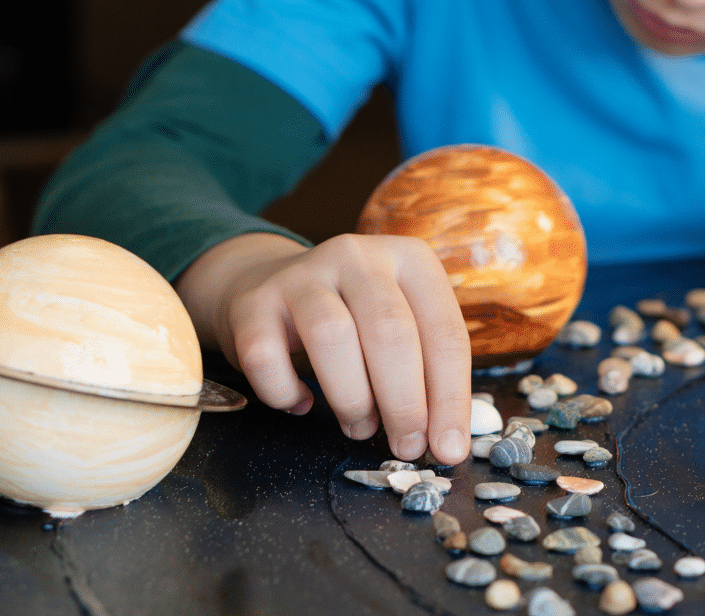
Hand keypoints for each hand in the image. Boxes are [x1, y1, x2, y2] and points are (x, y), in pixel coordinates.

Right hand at [175, 232, 470, 463]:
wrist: (269, 282)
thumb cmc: (353, 316)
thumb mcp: (403, 325)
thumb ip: (427, 374)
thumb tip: (446, 441)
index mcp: (410, 260)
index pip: (444, 333)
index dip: (450, 398)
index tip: (448, 448)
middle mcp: (358, 257)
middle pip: (390, 332)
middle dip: (404, 403)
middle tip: (405, 445)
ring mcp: (302, 274)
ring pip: (331, 337)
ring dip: (351, 398)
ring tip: (360, 427)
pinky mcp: (254, 302)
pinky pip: (265, 356)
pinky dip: (285, 392)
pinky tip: (301, 403)